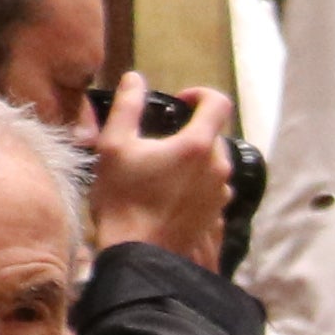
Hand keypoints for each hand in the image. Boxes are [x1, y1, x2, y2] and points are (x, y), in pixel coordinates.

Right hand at [86, 73, 232, 263]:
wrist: (138, 254)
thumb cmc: (122, 200)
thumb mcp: (113, 147)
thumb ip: (127, 107)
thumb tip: (135, 80)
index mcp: (197, 146)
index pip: (218, 102)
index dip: (200, 94)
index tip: (180, 102)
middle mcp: (218, 167)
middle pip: (213, 133)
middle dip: (189, 130)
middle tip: (158, 140)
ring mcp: (221, 193)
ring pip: (212, 161)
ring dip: (192, 158)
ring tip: (160, 169)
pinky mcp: (217, 214)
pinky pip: (211, 186)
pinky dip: (195, 182)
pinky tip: (168, 192)